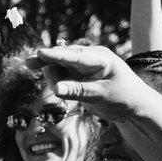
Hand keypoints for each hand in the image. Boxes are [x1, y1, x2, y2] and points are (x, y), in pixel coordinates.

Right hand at [33, 43, 161, 126]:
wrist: (133, 106)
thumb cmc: (124, 97)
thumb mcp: (101, 95)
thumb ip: (78, 91)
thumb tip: (55, 89)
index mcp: (100, 58)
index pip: (74, 55)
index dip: (56, 54)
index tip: (39, 53)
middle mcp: (89, 58)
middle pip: (62, 57)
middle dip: (47, 61)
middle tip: (28, 64)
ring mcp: (83, 67)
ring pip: (59, 67)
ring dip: (52, 76)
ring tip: (57, 90)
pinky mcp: (79, 76)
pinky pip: (61, 76)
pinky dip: (56, 81)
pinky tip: (58, 88)